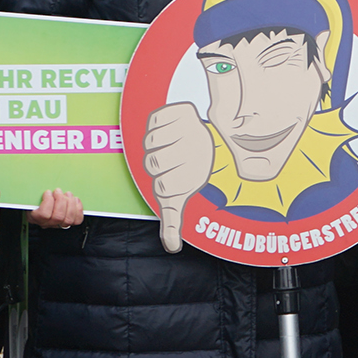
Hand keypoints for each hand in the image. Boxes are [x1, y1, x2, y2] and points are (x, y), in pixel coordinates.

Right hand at [26, 189, 83, 228]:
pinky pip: (77, 220)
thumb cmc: (36, 201)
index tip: (48, 192)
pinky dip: (78, 209)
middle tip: (58, 191)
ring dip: (70, 203)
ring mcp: (59, 224)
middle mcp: (47, 223)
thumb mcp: (32, 197)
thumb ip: (31, 192)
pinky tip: (75, 200)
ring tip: (67, 194)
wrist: (40, 207)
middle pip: (58, 217)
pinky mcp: (69, 222)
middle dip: (61, 200)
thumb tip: (32, 184)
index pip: (43, 214)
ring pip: (68, 219)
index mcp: (35, 217)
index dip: (48, 201)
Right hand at [145, 103, 215, 253]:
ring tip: (170, 146)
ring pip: (152, 139)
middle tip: (171, 161)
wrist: (205, 143)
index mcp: (191, 173)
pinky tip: (170, 128)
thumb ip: (172, 221)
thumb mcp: (178, 198)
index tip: (174, 178)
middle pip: (154, 162)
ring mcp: (189, 128)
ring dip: (156, 144)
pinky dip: (159, 123)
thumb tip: (171, 247)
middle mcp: (191, 150)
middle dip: (159, 164)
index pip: (162, 185)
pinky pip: (157, 117)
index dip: (164, 182)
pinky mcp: (183, 109)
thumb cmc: (186, 171)